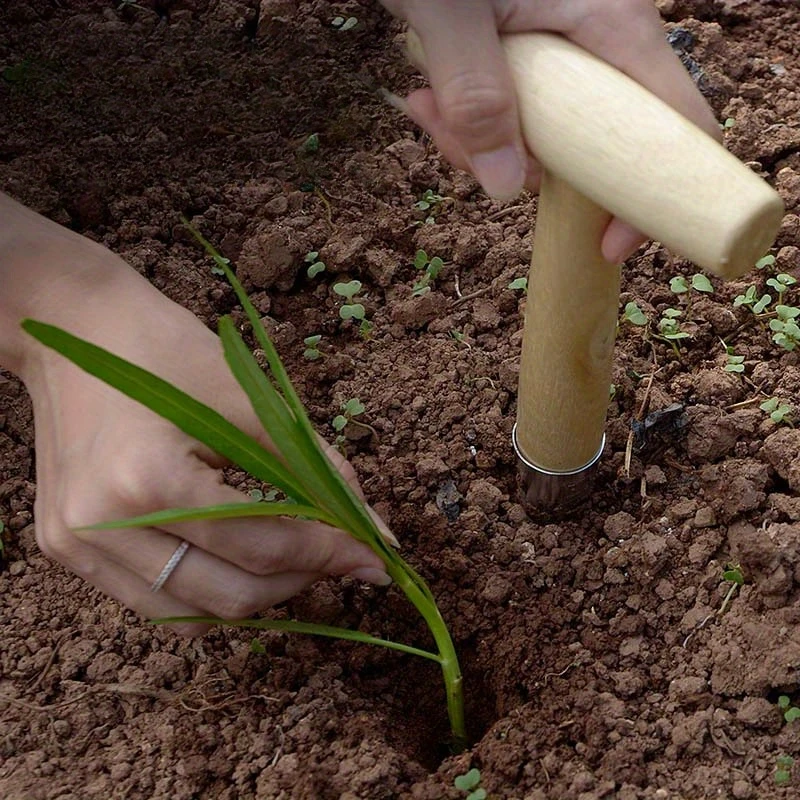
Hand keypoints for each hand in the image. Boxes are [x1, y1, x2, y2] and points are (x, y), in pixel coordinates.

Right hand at [12, 222, 390, 634]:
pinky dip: (210, 589)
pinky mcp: (66, 550)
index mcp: (145, 478)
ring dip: (259, 594)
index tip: (376, 556)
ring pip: (192, 614)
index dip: (328, 553)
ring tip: (298, 558)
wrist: (73, 332)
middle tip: (343, 554)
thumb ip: (314, 467)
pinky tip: (244, 559)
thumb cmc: (163, 349)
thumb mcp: (248, 399)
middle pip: (229, 596)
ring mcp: (75, 547)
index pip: (259, 545)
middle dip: (301, 580)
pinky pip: (156, 599)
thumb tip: (371, 525)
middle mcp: (100, 528)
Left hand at [381, 0, 720, 262]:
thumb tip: (508, 187)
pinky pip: (515, 118)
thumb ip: (476, 94)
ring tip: (426, 102)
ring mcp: (567, 56)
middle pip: (594, 145)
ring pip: (544, 140)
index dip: (654, 195)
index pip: (673, 124)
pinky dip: (470, 122)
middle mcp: (600, 44)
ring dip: (479, 143)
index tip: (607, 246)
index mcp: (612, 22)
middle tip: (461, 149)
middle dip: (522, 166)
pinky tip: (428, 94)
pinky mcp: (535, 63)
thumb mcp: (450, 14)